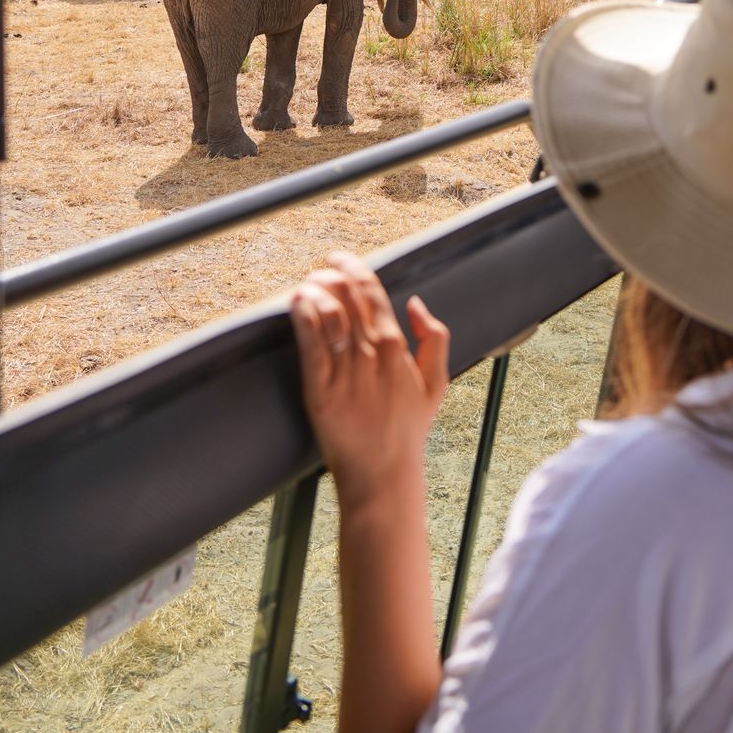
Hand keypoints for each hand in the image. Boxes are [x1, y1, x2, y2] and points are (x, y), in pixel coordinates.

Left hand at [290, 252, 449, 509]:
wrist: (383, 474)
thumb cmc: (407, 429)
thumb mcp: (437, 383)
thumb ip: (434, 338)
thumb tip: (416, 303)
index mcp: (398, 348)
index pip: (373, 293)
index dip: (354, 268)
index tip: (339, 258)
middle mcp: (372, 356)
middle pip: (348, 298)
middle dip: (331, 273)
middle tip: (320, 267)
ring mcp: (345, 375)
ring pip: (328, 315)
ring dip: (314, 290)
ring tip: (306, 284)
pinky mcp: (321, 393)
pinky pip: (310, 346)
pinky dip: (302, 317)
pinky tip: (296, 303)